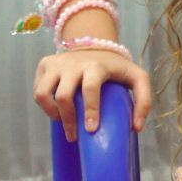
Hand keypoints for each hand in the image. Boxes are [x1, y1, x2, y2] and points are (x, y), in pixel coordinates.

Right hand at [34, 49, 151, 140]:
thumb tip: (136, 127)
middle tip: (74, 136)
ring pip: (42, 94)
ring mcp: (56, 63)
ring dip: (52, 113)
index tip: (90, 130)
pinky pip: (38, 90)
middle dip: (68, 120)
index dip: (90, 110)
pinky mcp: (45, 64)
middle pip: (63, 96)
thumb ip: (143, 101)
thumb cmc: (116, 68)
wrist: (95, 44)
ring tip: (62, 122)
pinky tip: (56, 111)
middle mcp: (73, 63)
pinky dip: (44, 105)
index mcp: (96, 66)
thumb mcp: (137, 79)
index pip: (90, 88)